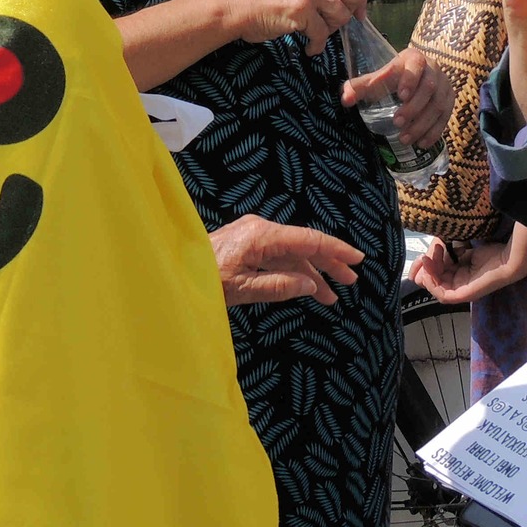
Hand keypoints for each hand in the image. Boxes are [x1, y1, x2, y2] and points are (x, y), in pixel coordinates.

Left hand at [209, 215, 362, 306]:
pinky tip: (303, 288)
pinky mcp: (245, 245)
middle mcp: (259, 230)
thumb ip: (279, 287)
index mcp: (260, 235)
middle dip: (328, 263)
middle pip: (303, 245)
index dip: (335, 249)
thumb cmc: (200, 280)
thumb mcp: (241, 289)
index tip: (356, 259)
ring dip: (310, 274)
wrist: (171, 272)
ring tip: (329, 296)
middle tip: (349, 281)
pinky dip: (292, 273)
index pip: (308, 240)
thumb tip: (310, 285)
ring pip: (291, 254)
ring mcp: (252, 236)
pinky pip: (277, 257)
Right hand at [219, 0, 365, 56]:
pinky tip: (308, 48)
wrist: (234, 6)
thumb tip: (339, 0)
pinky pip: (322, 34)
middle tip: (334, 26)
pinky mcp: (301, 11)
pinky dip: (317, 46)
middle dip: (350, 15)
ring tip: (315, 35)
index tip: (356, 12)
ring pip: (341, 16)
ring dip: (331, 31)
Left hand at [343, 45, 452, 148]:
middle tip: (397, 123)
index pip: (415, 65)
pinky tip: (421, 143)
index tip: (400, 96)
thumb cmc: (394, 77)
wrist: (417, 76)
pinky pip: (446, 117)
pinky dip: (434, 132)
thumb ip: (360, 87)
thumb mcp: (378, 78)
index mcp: (414, 59)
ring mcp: (444, 85)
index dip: (410, 80)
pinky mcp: (450, 101)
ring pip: (439, 105)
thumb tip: (345, 100)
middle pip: (429, 88)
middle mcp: (433, 69)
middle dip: (414, 107)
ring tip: (405, 139)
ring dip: (422, 124)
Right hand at [409, 227, 526, 302]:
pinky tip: (431, 268)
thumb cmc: (491, 251)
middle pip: (431, 282)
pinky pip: (442, 295)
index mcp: (458, 275)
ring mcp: (460, 292)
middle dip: (423, 268)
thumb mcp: (461, 248)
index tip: (421, 255)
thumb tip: (426, 257)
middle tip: (422, 257)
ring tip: (430, 256)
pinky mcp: (464, 296)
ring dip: (428, 272)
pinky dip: (433, 283)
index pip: (434, 275)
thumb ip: (445, 252)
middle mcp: (457, 286)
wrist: (508, 257)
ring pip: (435, 287)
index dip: (424, 266)